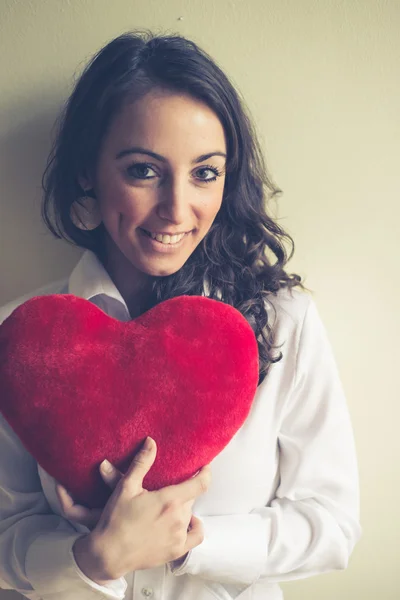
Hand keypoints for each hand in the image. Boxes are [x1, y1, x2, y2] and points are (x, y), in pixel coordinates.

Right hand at [68, 437, 209, 581]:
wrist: (109, 554)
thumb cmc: (116, 520)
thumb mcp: (126, 486)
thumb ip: (142, 462)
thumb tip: (151, 442)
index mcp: (170, 500)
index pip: (200, 484)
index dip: (206, 472)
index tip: (205, 466)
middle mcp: (179, 518)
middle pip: (191, 497)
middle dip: (184, 490)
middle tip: (169, 489)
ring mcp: (179, 536)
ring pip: (190, 514)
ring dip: (182, 507)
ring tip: (166, 506)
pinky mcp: (177, 551)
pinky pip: (195, 536)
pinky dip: (193, 527)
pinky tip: (186, 523)